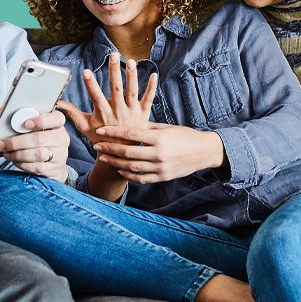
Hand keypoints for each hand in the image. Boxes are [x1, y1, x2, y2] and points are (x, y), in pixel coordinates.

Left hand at [0, 109, 71, 182]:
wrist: (53, 164)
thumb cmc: (39, 142)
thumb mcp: (32, 131)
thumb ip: (15, 132)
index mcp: (58, 124)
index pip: (56, 118)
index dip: (41, 120)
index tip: (25, 123)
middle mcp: (61, 138)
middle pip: (39, 138)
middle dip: (17, 142)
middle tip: (2, 144)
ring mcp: (60, 154)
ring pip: (38, 154)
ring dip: (18, 154)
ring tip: (6, 153)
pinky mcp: (55, 168)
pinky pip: (37, 166)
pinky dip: (22, 164)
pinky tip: (15, 160)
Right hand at [60, 53, 157, 141]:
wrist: (122, 154)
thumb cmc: (101, 138)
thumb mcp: (85, 126)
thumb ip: (72, 113)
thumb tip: (58, 104)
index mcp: (103, 113)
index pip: (95, 96)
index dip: (90, 84)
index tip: (85, 72)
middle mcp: (118, 111)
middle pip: (116, 88)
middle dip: (114, 71)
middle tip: (113, 55)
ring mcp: (132, 112)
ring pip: (132, 91)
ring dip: (132, 76)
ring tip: (131, 61)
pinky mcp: (143, 113)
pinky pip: (149, 99)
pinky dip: (152, 88)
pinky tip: (155, 74)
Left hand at [92, 123, 225, 183]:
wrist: (204, 152)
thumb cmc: (185, 135)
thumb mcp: (167, 127)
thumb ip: (148, 127)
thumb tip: (129, 124)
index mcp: (159, 138)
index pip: (130, 134)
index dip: (113, 132)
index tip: (100, 131)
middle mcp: (159, 153)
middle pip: (127, 152)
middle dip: (109, 149)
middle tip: (96, 146)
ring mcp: (161, 167)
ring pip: (132, 167)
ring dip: (115, 163)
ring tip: (103, 158)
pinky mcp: (163, 177)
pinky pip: (142, 178)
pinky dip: (129, 175)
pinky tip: (120, 170)